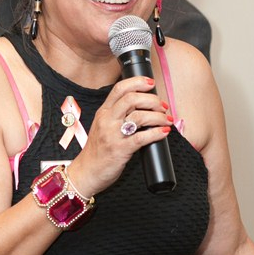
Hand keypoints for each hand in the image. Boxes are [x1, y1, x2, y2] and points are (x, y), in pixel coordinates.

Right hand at [69, 75, 171, 197]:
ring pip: (139, 117)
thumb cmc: (97, 151)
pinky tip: (164, 132)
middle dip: (152, 100)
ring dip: (158, 116)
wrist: (87, 172)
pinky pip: (142, 138)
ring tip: (166, 120)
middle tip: (162, 106)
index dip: (137, 82)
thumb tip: (142, 106)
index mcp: (104, 112)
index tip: (150, 83)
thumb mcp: (103, 126)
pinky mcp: (120, 150)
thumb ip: (117, 115)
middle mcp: (107, 120)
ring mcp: (113, 135)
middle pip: (132, 99)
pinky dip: (157, 133)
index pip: (119, 88)